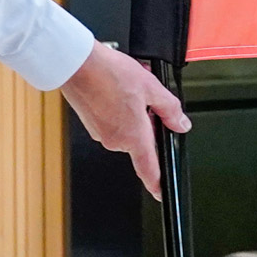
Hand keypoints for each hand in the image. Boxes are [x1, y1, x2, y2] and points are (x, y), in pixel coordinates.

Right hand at [60, 42, 191, 199]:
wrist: (76, 64)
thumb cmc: (107, 74)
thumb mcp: (150, 86)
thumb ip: (170, 109)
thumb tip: (180, 124)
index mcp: (132, 136)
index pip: (149, 169)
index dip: (158, 184)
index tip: (162, 192)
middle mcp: (115, 140)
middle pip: (140, 140)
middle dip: (148, 121)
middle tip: (148, 97)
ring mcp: (100, 132)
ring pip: (126, 127)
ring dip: (133, 111)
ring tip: (129, 86)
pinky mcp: (91, 123)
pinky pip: (112, 121)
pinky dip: (118, 107)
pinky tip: (117, 88)